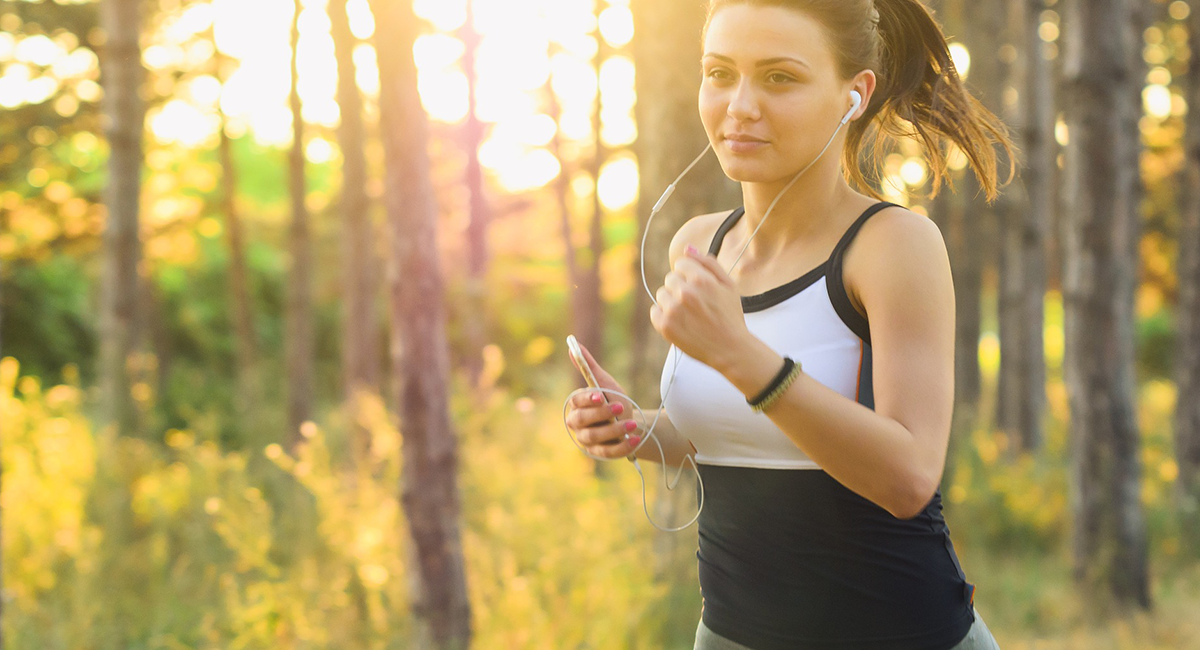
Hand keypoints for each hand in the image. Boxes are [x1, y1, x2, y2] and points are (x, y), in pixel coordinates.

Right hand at [565, 341, 641, 458]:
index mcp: (576, 406)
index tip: (600, 395)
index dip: (587, 399)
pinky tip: (634, 439)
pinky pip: (608, 452)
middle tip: (620, 406)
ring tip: (631, 424)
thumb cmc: (614, 400)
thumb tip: (572, 344)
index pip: (576, 402)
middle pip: (582, 420)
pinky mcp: (600, 453)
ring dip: (614, 430)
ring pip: (595, 437)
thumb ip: (588, 367)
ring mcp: (587, 441)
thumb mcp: (605, 383)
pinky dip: (622, 446)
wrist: (631, 423)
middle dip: (601, 414)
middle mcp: (577, 425)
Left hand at [649, 245, 749, 369]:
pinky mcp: (665, 326)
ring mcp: (673, 310)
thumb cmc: (730, 316)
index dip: (690, 275)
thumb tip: (688, 248)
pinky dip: (664, 316)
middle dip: (680, 288)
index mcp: (701, 280)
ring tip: (689, 314)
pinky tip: (680, 322)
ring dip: (671, 301)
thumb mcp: (728, 285)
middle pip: (670, 279)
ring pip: (661, 294)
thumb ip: (708, 263)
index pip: (680, 264)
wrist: (730, 349)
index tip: (698, 287)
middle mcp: (685, 293)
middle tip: (696, 304)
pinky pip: (655, 311)